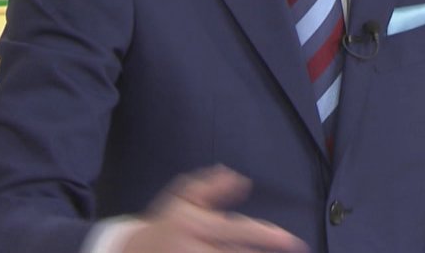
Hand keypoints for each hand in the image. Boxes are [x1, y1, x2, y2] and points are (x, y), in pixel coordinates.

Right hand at [124, 166, 307, 252]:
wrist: (130, 252)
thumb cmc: (165, 223)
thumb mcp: (183, 197)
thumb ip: (212, 186)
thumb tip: (242, 180)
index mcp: (196, 225)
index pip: (239, 231)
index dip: (268, 237)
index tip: (292, 241)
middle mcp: (194, 249)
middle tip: (294, 249)